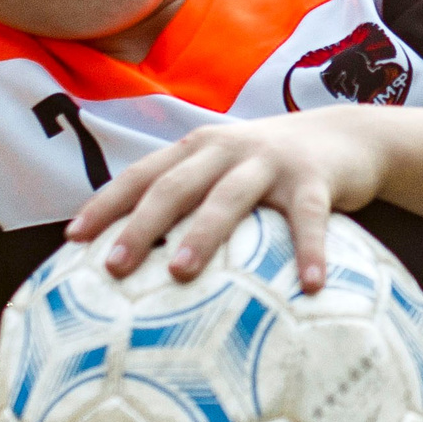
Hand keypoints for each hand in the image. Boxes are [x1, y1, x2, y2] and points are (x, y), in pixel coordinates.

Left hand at [63, 107, 390, 290]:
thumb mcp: (226, 169)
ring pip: (230, 197)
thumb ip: (189, 196)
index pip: (142, 174)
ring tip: (180, 273)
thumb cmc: (272, 166)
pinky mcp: (315, 179)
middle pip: (176, 186)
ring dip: (204, 234)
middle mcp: (227, 149)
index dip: (106, 204)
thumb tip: (136, 257)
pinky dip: (309, 251)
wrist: (349, 135)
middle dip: (142, 225)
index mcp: (198, 148)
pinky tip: (308, 286)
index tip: (73, 240)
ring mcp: (271, 162)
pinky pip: (308, 219)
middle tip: (113, 267)